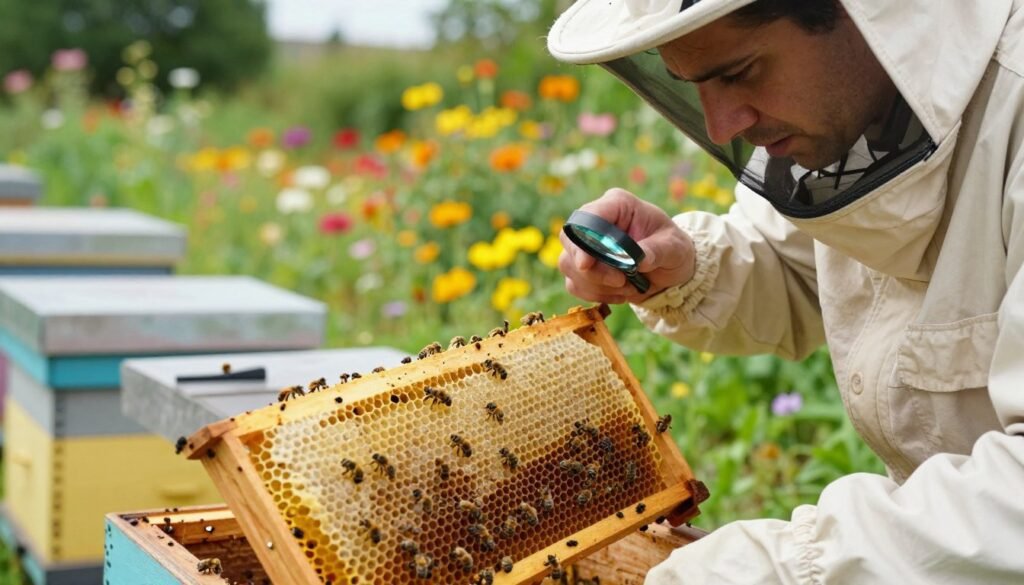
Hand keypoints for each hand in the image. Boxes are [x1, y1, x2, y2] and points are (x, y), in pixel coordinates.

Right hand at [559, 188, 694, 303]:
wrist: (670, 270)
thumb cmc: (673, 249)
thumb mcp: (674, 248)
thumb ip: (658, 250)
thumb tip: (640, 260)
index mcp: (618, 205)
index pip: (589, 216)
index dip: (582, 239)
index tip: (586, 263)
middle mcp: (596, 221)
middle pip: (571, 241)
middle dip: (593, 269)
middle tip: (621, 281)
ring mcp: (585, 244)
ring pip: (569, 265)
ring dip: (598, 285)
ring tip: (628, 286)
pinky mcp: (582, 267)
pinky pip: (574, 284)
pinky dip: (596, 294)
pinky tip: (620, 292)